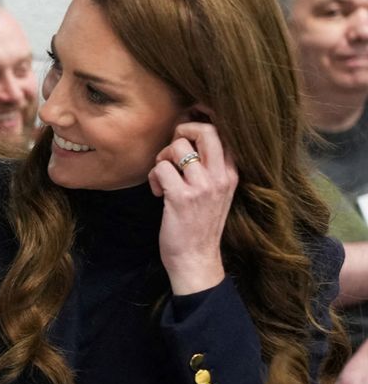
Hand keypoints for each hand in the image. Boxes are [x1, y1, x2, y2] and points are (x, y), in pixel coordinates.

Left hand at [147, 122, 236, 294]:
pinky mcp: (181, 198)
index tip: (184, 133)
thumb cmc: (200, 225)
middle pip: (206, 130)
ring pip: (178, 147)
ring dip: (162, 158)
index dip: (200, 124)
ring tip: (163, 177)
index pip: (223, 133)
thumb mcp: (217, 193)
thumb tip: (189, 138)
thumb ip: (210, 168)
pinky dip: (153, 177)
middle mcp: (220, 177)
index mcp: (231, 174)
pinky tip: (158, 193)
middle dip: (182, 131)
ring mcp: (202, 187)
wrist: (196, 259)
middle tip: (172, 151)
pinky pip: (161, 168)